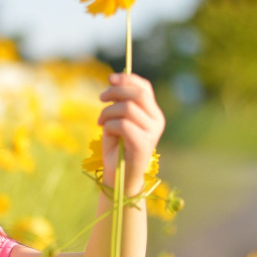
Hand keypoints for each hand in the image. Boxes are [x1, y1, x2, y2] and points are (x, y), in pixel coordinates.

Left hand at [98, 73, 164, 194]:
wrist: (119, 177)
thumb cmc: (117, 148)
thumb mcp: (117, 120)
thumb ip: (120, 103)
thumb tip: (114, 81)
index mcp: (153, 114)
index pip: (144, 88)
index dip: (127, 79)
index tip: (110, 78)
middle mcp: (157, 122)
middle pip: (137, 94)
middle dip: (115, 92)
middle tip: (101, 98)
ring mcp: (152, 133)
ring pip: (127, 109)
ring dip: (107, 112)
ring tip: (100, 122)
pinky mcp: (143, 144)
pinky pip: (122, 125)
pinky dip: (109, 126)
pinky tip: (106, 133)